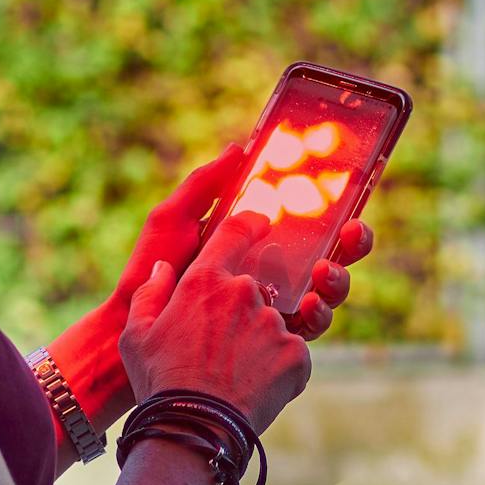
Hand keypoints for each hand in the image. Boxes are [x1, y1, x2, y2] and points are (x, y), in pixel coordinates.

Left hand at [115, 142, 375, 341]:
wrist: (131, 323)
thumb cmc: (150, 267)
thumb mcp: (174, 216)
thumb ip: (206, 183)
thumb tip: (240, 147)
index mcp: (256, 238)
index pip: (308, 219)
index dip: (335, 207)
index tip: (347, 190)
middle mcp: (275, 270)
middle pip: (332, 253)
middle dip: (354, 242)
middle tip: (354, 230)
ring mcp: (277, 304)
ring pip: (328, 290)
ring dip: (339, 278)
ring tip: (325, 271)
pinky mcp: (272, 337)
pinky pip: (309, 327)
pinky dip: (318, 314)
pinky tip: (309, 305)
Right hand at [119, 211, 311, 435]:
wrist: (193, 430)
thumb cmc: (160, 382)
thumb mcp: (136, 336)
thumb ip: (149, 294)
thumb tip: (162, 267)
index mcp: (206, 281)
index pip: (235, 233)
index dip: (250, 224)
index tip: (261, 223)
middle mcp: (245, 293)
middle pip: (255, 290)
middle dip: (244, 314)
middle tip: (223, 350)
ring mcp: (274, 323)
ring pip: (273, 327)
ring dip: (260, 346)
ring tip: (234, 378)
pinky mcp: (296, 355)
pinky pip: (292, 356)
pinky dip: (279, 371)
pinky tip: (255, 391)